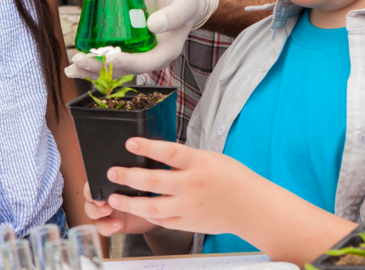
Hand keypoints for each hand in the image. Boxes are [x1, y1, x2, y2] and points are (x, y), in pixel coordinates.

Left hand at [65, 0, 216, 78]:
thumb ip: (171, 15)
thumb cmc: (186, 1)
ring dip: (93, 70)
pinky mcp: (130, 48)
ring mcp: (139, 54)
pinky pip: (111, 59)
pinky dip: (94, 61)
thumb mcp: (183, 4)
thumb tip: (152, 26)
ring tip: (71, 68)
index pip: (145, 63)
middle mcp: (151, 58)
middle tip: (78, 61)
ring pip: (114, 69)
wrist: (183, 0)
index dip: (127, 62)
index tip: (109, 58)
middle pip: (125, 71)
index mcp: (166, 52)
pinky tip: (77, 61)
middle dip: (101, 68)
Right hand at [82, 181, 155, 236]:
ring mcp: (107, 211)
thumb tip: (132, 170)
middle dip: (93, 198)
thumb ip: (136, 176)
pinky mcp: (111, 224)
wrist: (159, 213)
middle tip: (102, 201)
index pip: (94, 180)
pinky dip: (106, 226)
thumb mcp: (144, 182)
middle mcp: (105, 195)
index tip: (99, 188)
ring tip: (108, 211)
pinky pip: (101, 227)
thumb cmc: (151, 192)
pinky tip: (117, 224)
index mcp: (110, 182)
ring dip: (96, 211)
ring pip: (90, 211)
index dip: (92, 185)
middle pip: (89, 195)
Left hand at [102, 138, 260, 236]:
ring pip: (153, 207)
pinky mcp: (189, 223)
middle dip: (128, 176)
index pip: (169, 151)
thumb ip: (184, 158)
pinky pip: (163, 220)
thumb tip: (156, 152)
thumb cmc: (233, 178)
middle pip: (154, 180)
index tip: (129, 142)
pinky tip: (136, 209)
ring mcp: (190, 206)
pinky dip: (148, 215)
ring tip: (114, 197)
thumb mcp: (210, 158)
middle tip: (112, 172)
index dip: (147, 146)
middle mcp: (192, 185)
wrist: (252, 207)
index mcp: (199, 163)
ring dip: (130, 202)